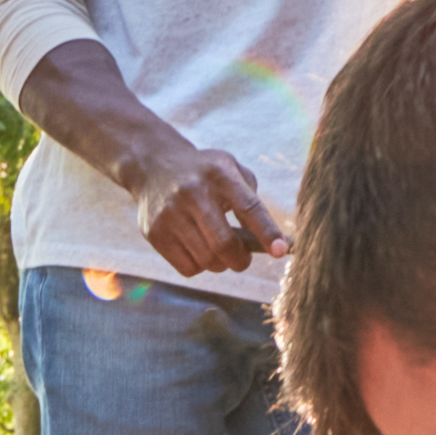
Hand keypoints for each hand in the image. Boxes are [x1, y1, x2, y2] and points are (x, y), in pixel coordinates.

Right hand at [126, 139, 288, 276]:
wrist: (154, 166)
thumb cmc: (203, 173)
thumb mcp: (229, 169)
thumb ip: (249, 197)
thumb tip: (265, 238)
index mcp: (220, 173)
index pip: (249, 207)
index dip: (267, 232)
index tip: (281, 251)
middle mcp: (194, 192)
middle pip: (224, 244)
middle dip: (240, 260)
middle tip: (243, 260)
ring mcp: (171, 214)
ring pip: (206, 260)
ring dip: (220, 264)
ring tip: (218, 252)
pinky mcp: (156, 234)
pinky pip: (188, 268)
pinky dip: (199, 266)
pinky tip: (197, 251)